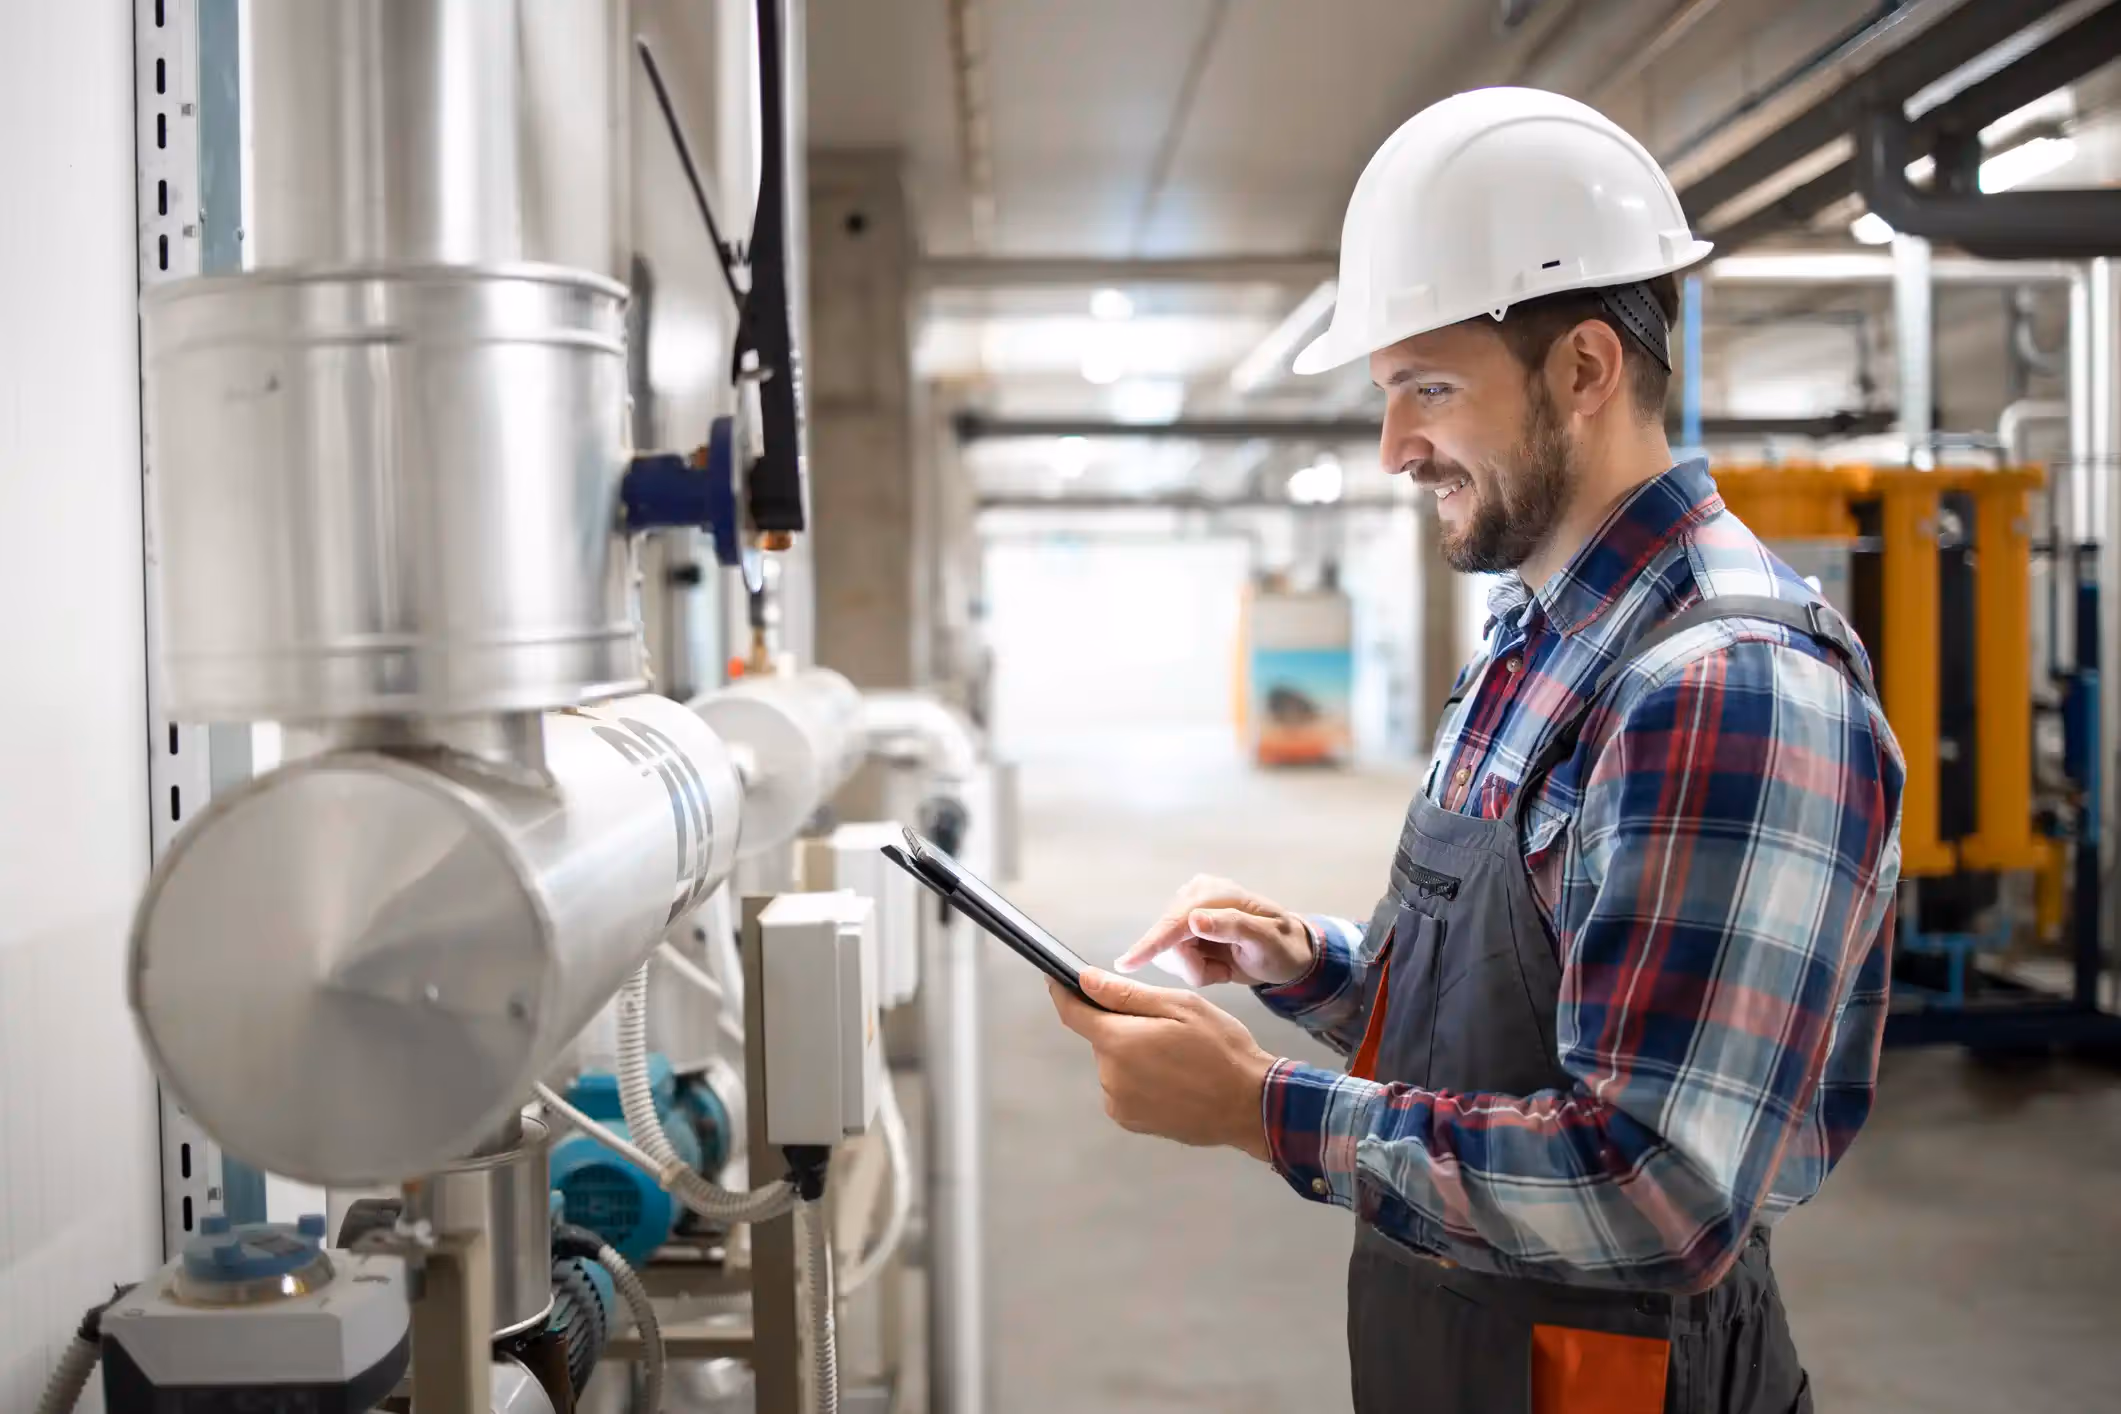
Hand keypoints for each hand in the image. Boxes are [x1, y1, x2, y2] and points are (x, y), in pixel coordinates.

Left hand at [1048, 969, 1277, 1160]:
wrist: (1249, 1105)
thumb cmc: (1222, 1050)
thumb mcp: (1180, 1006)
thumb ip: (1126, 994)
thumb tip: (1085, 979)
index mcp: (1119, 1042)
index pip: (1072, 1012)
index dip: (1063, 992)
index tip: (1058, 979)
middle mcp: (1110, 1076)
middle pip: (1101, 1037)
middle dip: (1122, 1025)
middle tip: (1165, 1026)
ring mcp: (1119, 1103)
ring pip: (1114, 1062)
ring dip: (1133, 1053)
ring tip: (1176, 1056)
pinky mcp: (1131, 1121)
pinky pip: (1124, 1087)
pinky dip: (1139, 1078)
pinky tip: (1172, 1078)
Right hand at [1115, 874, 1315, 986]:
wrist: (1287, 955)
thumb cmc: (1282, 946)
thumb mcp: (1266, 939)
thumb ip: (1232, 926)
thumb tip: (1194, 919)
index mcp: (1212, 892)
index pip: (1175, 922)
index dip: (1151, 944)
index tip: (1126, 964)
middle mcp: (1193, 897)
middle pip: (1168, 943)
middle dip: (1193, 966)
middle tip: (1224, 972)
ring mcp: (1186, 914)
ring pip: (1170, 956)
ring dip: (1197, 970)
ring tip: (1225, 967)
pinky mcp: (1183, 932)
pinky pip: (1175, 961)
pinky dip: (1197, 970)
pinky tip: (1218, 964)